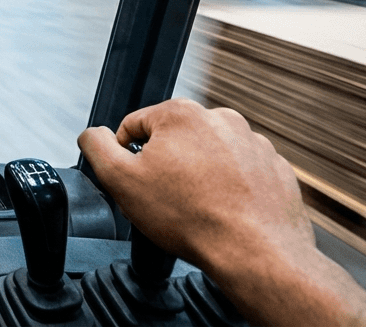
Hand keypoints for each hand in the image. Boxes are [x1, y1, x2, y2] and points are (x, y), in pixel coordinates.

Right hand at [79, 99, 365, 326]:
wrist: (255, 252)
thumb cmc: (191, 218)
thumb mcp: (120, 180)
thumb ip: (96, 147)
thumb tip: (91, 134)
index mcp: (181, 114)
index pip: (135, 126)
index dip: (127, 156)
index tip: (137, 183)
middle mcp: (222, 119)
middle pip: (175, 140)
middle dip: (167, 166)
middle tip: (167, 200)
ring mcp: (254, 143)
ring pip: (210, 156)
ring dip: (200, 176)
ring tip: (197, 208)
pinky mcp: (274, 168)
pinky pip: (241, 173)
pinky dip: (230, 189)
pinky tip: (223, 212)